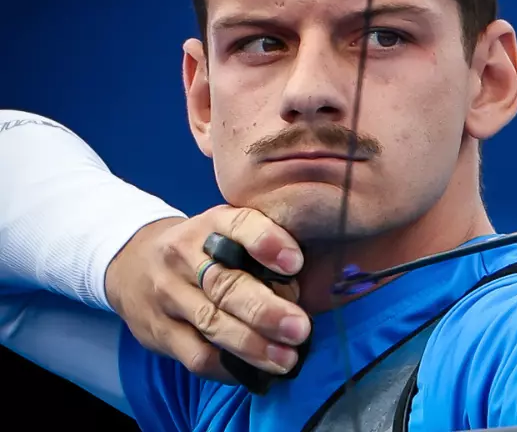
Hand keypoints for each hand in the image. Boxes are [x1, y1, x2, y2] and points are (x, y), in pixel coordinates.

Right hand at [105, 206, 310, 381]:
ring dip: (253, 346)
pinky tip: (255, 372)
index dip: (267, 242)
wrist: (132, 263)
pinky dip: (229, 368)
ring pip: (212, 323)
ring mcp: (168, 294)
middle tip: (300, 328)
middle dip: (266, 310)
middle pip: (225, 284)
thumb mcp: (225, 229)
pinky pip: (196, 355)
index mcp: (211, 223)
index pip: (238, 225)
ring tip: (286, 359)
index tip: (295, 263)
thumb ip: (261, 246)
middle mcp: (184, 255)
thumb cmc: (202, 248)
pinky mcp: (158, 330)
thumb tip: (305, 283)